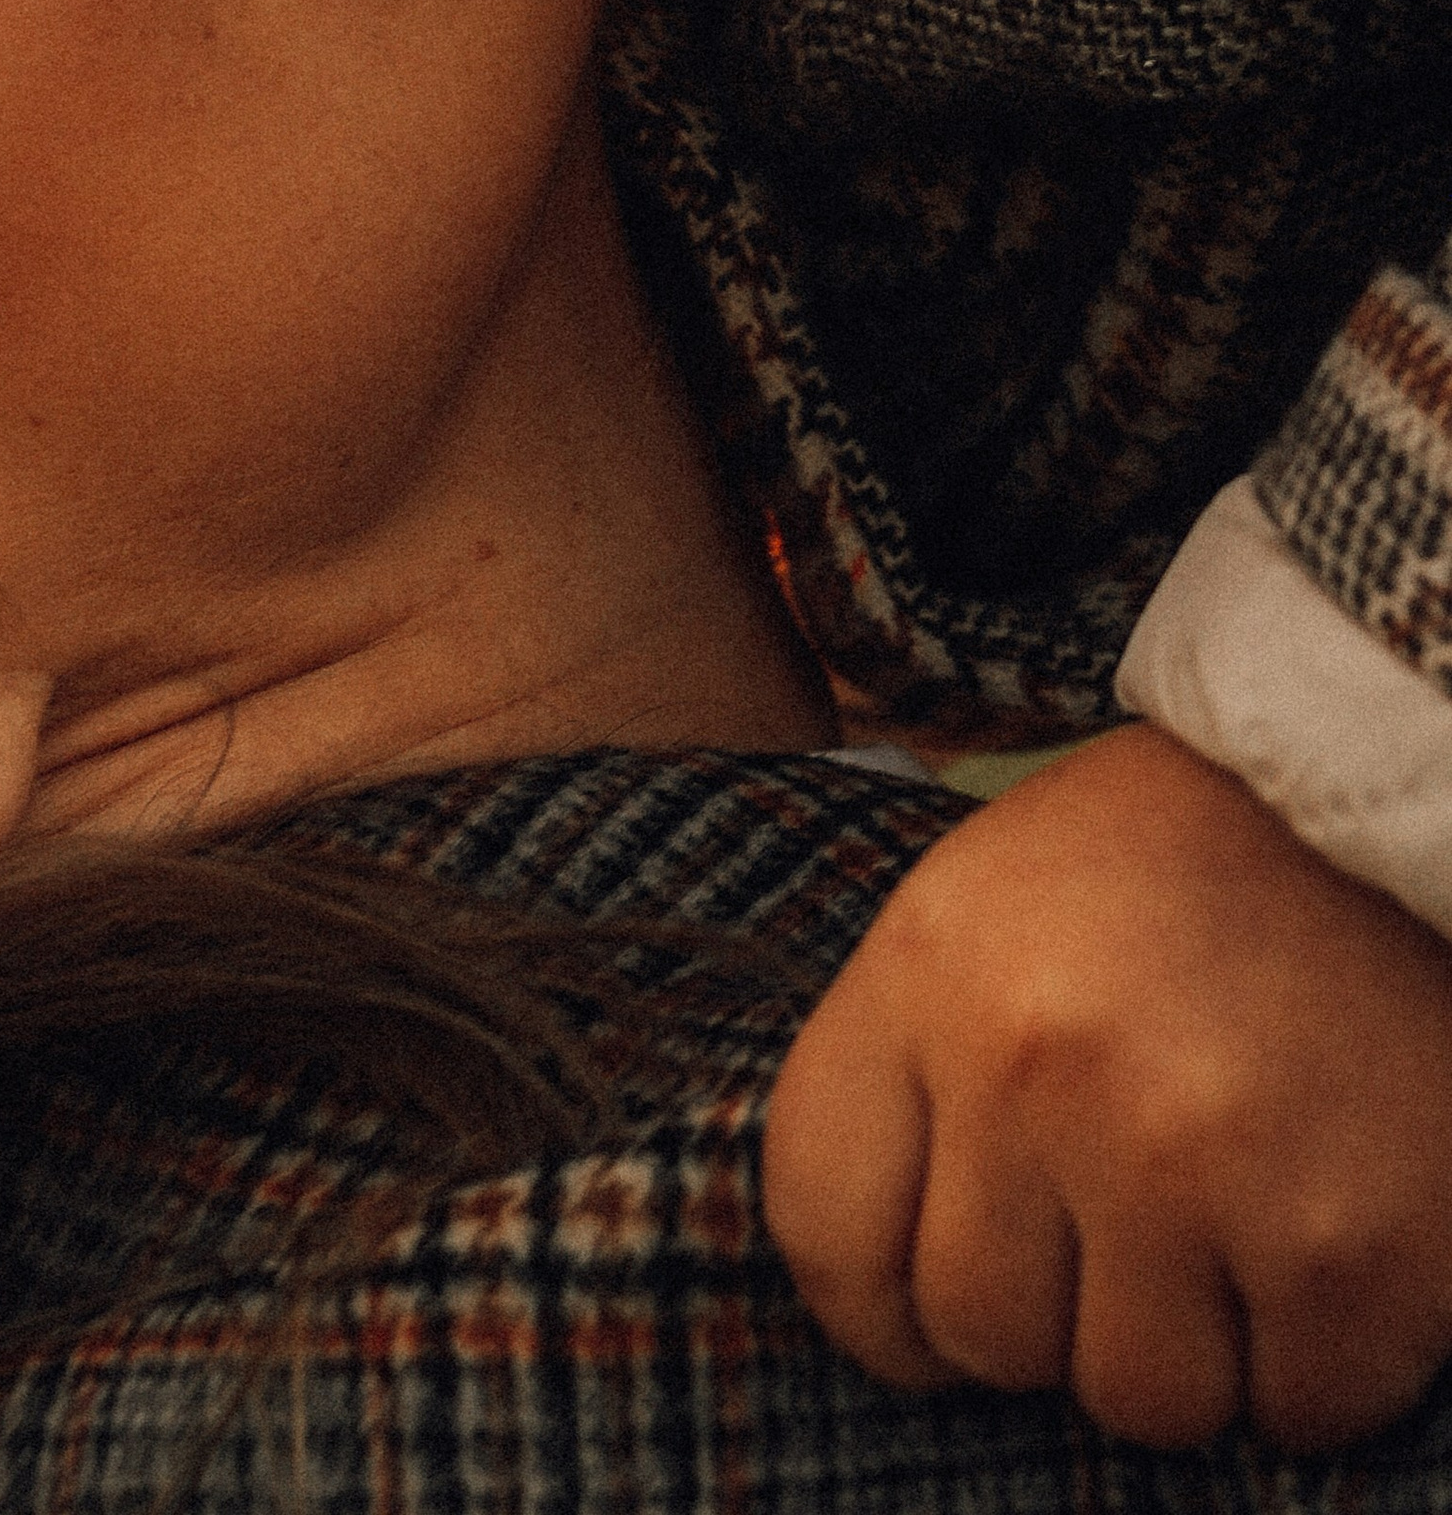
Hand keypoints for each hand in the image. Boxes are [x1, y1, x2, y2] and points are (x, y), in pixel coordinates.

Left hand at [764, 721, 1451, 1448]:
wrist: (1385, 796)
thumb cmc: (1176, 863)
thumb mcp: (990, 905)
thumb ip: (921, 1073)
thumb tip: (888, 1283)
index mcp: (932, 967)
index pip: (823, 1224)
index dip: (875, 1309)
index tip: (926, 1317)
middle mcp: (1039, 1064)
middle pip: (980, 1333)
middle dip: (1053, 1312)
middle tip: (1127, 1225)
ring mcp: (1187, 1160)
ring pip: (1135, 1398)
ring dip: (1189, 1346)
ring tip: (1231, 1214)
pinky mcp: (1339, 1250)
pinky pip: (1292, 1413)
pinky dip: (1314, 1364)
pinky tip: (1322, 1237)